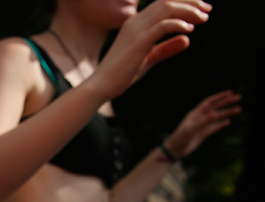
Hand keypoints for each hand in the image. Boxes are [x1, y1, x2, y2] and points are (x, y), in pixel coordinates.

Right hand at [90, 0, 211, 99]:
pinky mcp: (139, 42)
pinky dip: (178, 24)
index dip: (184, 3)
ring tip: (203, 18)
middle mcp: (136, 22)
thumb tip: (187, 39)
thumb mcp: (148, 59)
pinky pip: (162, 25)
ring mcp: (136, 30)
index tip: (201, 10)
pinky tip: (189, 29)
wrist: (101, 85)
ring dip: (188, 10)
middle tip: (208, 10)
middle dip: (190, 2)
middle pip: (167, 1)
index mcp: (136, 24)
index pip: (162, 4)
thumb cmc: (121, 75)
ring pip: (167, 9)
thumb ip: (166, 48)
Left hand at [164, 90, 241, 158]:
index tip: (230, 92)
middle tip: (238, 97)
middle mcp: (199, 118)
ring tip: (238, 109)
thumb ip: (202, 122)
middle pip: (215, 107)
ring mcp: (202, 125)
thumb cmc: (181, 138)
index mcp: (195, 114)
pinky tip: (228, 122)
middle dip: (226, 102)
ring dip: (227, 113)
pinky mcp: (203, 134)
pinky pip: (214, 127)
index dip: (219, 97)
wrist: (175, 150)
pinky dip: (221, 124)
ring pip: (217, 117)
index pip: (209, 102)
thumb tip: (215, 114)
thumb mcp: (191, 130)